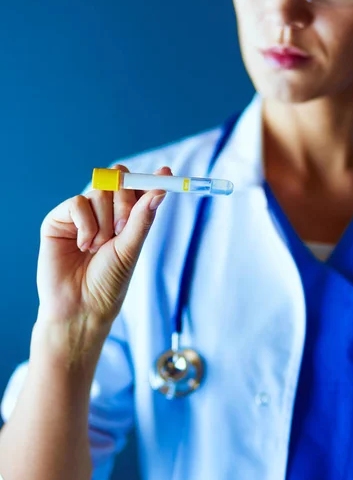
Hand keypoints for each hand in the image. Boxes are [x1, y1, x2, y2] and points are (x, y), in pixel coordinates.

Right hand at [33, 165, 171, 362]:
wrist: (80, 306)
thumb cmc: (108, 282)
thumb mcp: (130, 249)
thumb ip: (142, 218)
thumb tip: (161, 189)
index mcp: (126, 218)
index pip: (138, 188)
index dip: (151, 179)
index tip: (166, 173)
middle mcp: (104, 212)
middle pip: (118, 180)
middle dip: (125, 202)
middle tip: (122, 229)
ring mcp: (82, 214)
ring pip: (99, 191)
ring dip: (104, 222)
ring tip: (98, 248)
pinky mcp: (60, 219)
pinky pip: (77, 203)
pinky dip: (86, 224)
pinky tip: (84, 245)